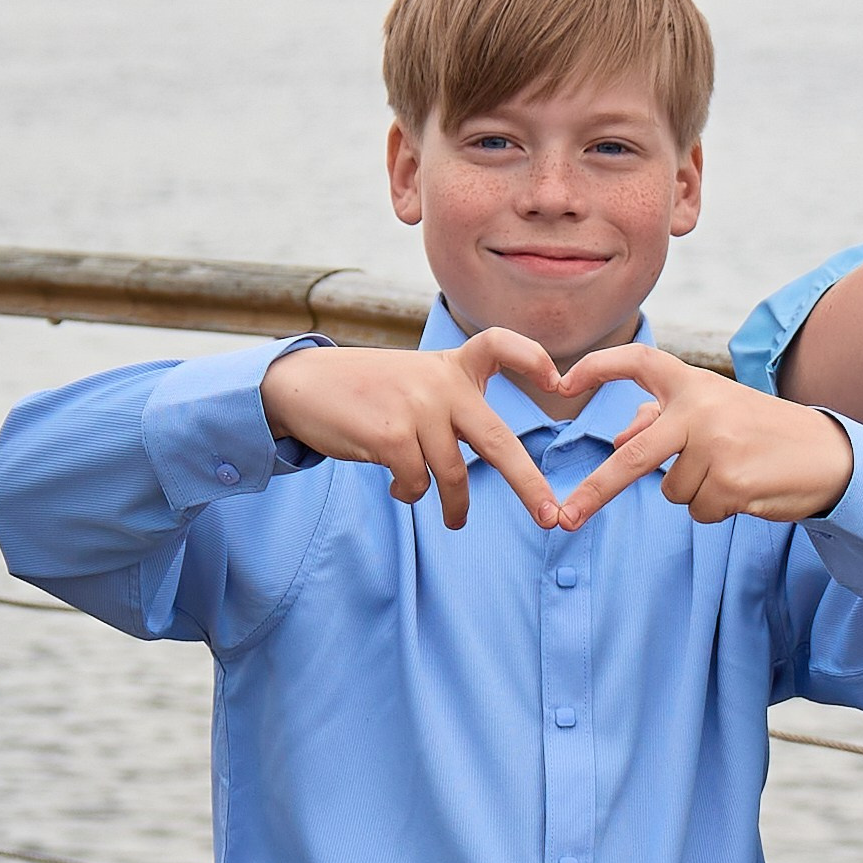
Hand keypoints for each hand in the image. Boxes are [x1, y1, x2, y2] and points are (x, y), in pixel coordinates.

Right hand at [260, 328, 562, 529]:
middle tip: (549, 516)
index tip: (559, 381)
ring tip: (455, 519)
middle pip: (498, 440)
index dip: (532, 359)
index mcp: (453, 365)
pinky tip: (399, 487)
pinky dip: (411, 493)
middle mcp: (441, 383)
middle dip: (528, 484)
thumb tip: (495, 458)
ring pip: (452, 474)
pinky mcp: (390, 435)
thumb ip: (455, 405)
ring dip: (455, 504)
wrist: (303, 385)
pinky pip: (416, 483)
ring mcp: (417, 408)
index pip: (500, 344)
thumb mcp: (419, 380)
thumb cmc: (370, 390)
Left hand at [551, 345, 854, 529]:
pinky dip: (715, 508)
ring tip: (731, 471)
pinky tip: (743, 488)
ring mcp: (717, 445)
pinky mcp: (732, 481)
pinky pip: (698, 510)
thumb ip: (662, 418)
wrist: (825, 452)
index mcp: (694, 383)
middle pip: (632, 455)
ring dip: (693, 491)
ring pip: (670, 490)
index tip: (562, 383)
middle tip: (564, 518)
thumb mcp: (714, 411)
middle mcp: (701, 409)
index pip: (638, 360)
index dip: (597, 367)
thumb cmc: (761, 430)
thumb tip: (617, 435)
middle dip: (594, 491)